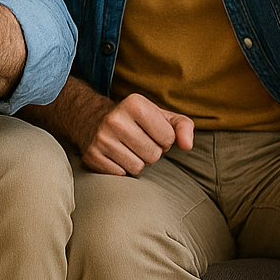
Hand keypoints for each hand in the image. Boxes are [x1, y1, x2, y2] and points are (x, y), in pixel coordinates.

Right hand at [78, 93, 193, 176]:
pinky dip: (121, 169)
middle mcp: (115, 119)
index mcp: (135, 104)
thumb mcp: (161, 116)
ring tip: (127, 149)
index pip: (168, 138)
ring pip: (137, 168)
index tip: (151, 132)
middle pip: (153, 155)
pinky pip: (121, 175)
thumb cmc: (135, 120)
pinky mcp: (92, 155)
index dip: (164, 139)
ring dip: (137, 162)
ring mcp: (101, 138)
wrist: (91, 118)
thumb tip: (187, 145)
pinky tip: (115, 155)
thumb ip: (183, 126)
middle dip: (151, 152)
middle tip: (138, 142)